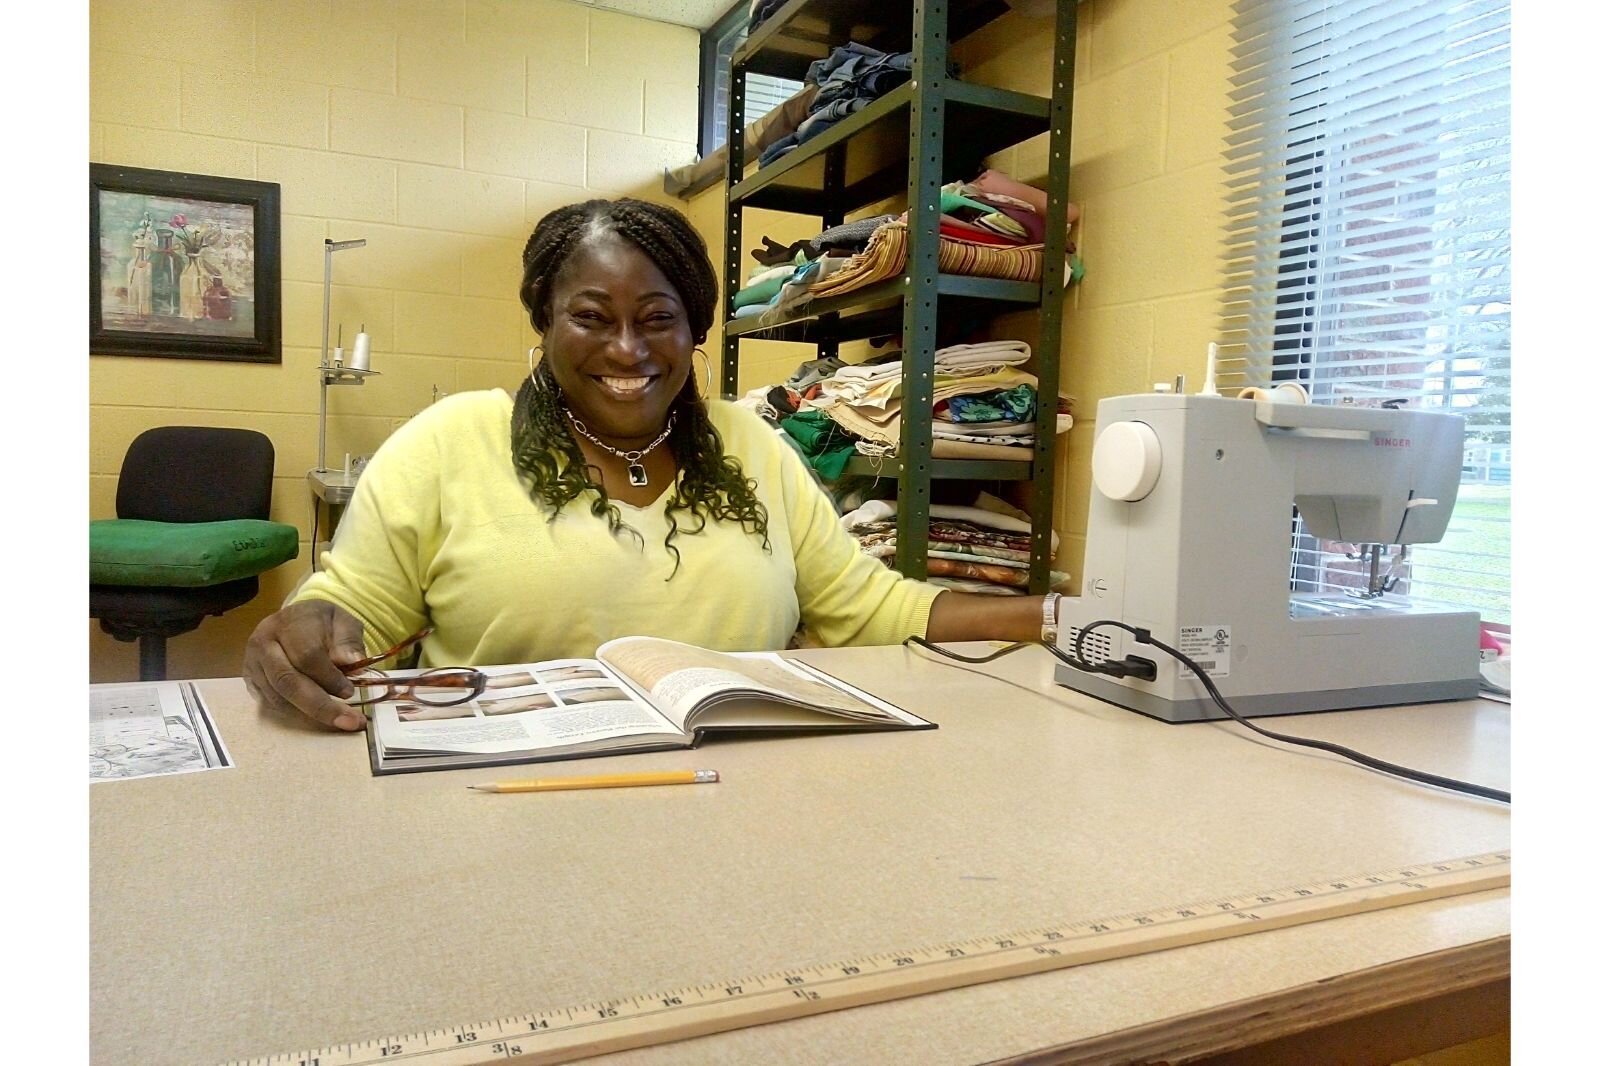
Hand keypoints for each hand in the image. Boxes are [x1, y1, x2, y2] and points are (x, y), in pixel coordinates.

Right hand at [243, 601, 369, 730]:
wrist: (296, 619)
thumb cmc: (322, 623)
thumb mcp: (343, 622)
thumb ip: (349, 642)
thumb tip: (354, 663)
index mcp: (289, 622)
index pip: (307, 656)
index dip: (329, 678)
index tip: (349, 692)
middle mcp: (264, 641)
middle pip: (287, 681)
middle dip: (320, 706)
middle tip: (348, 721)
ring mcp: (252, 662)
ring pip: (278, 697)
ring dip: (309, 713)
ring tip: (337, 718)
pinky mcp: (249, 679)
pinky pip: (270, 703)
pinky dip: (295, 713)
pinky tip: (315, 715)